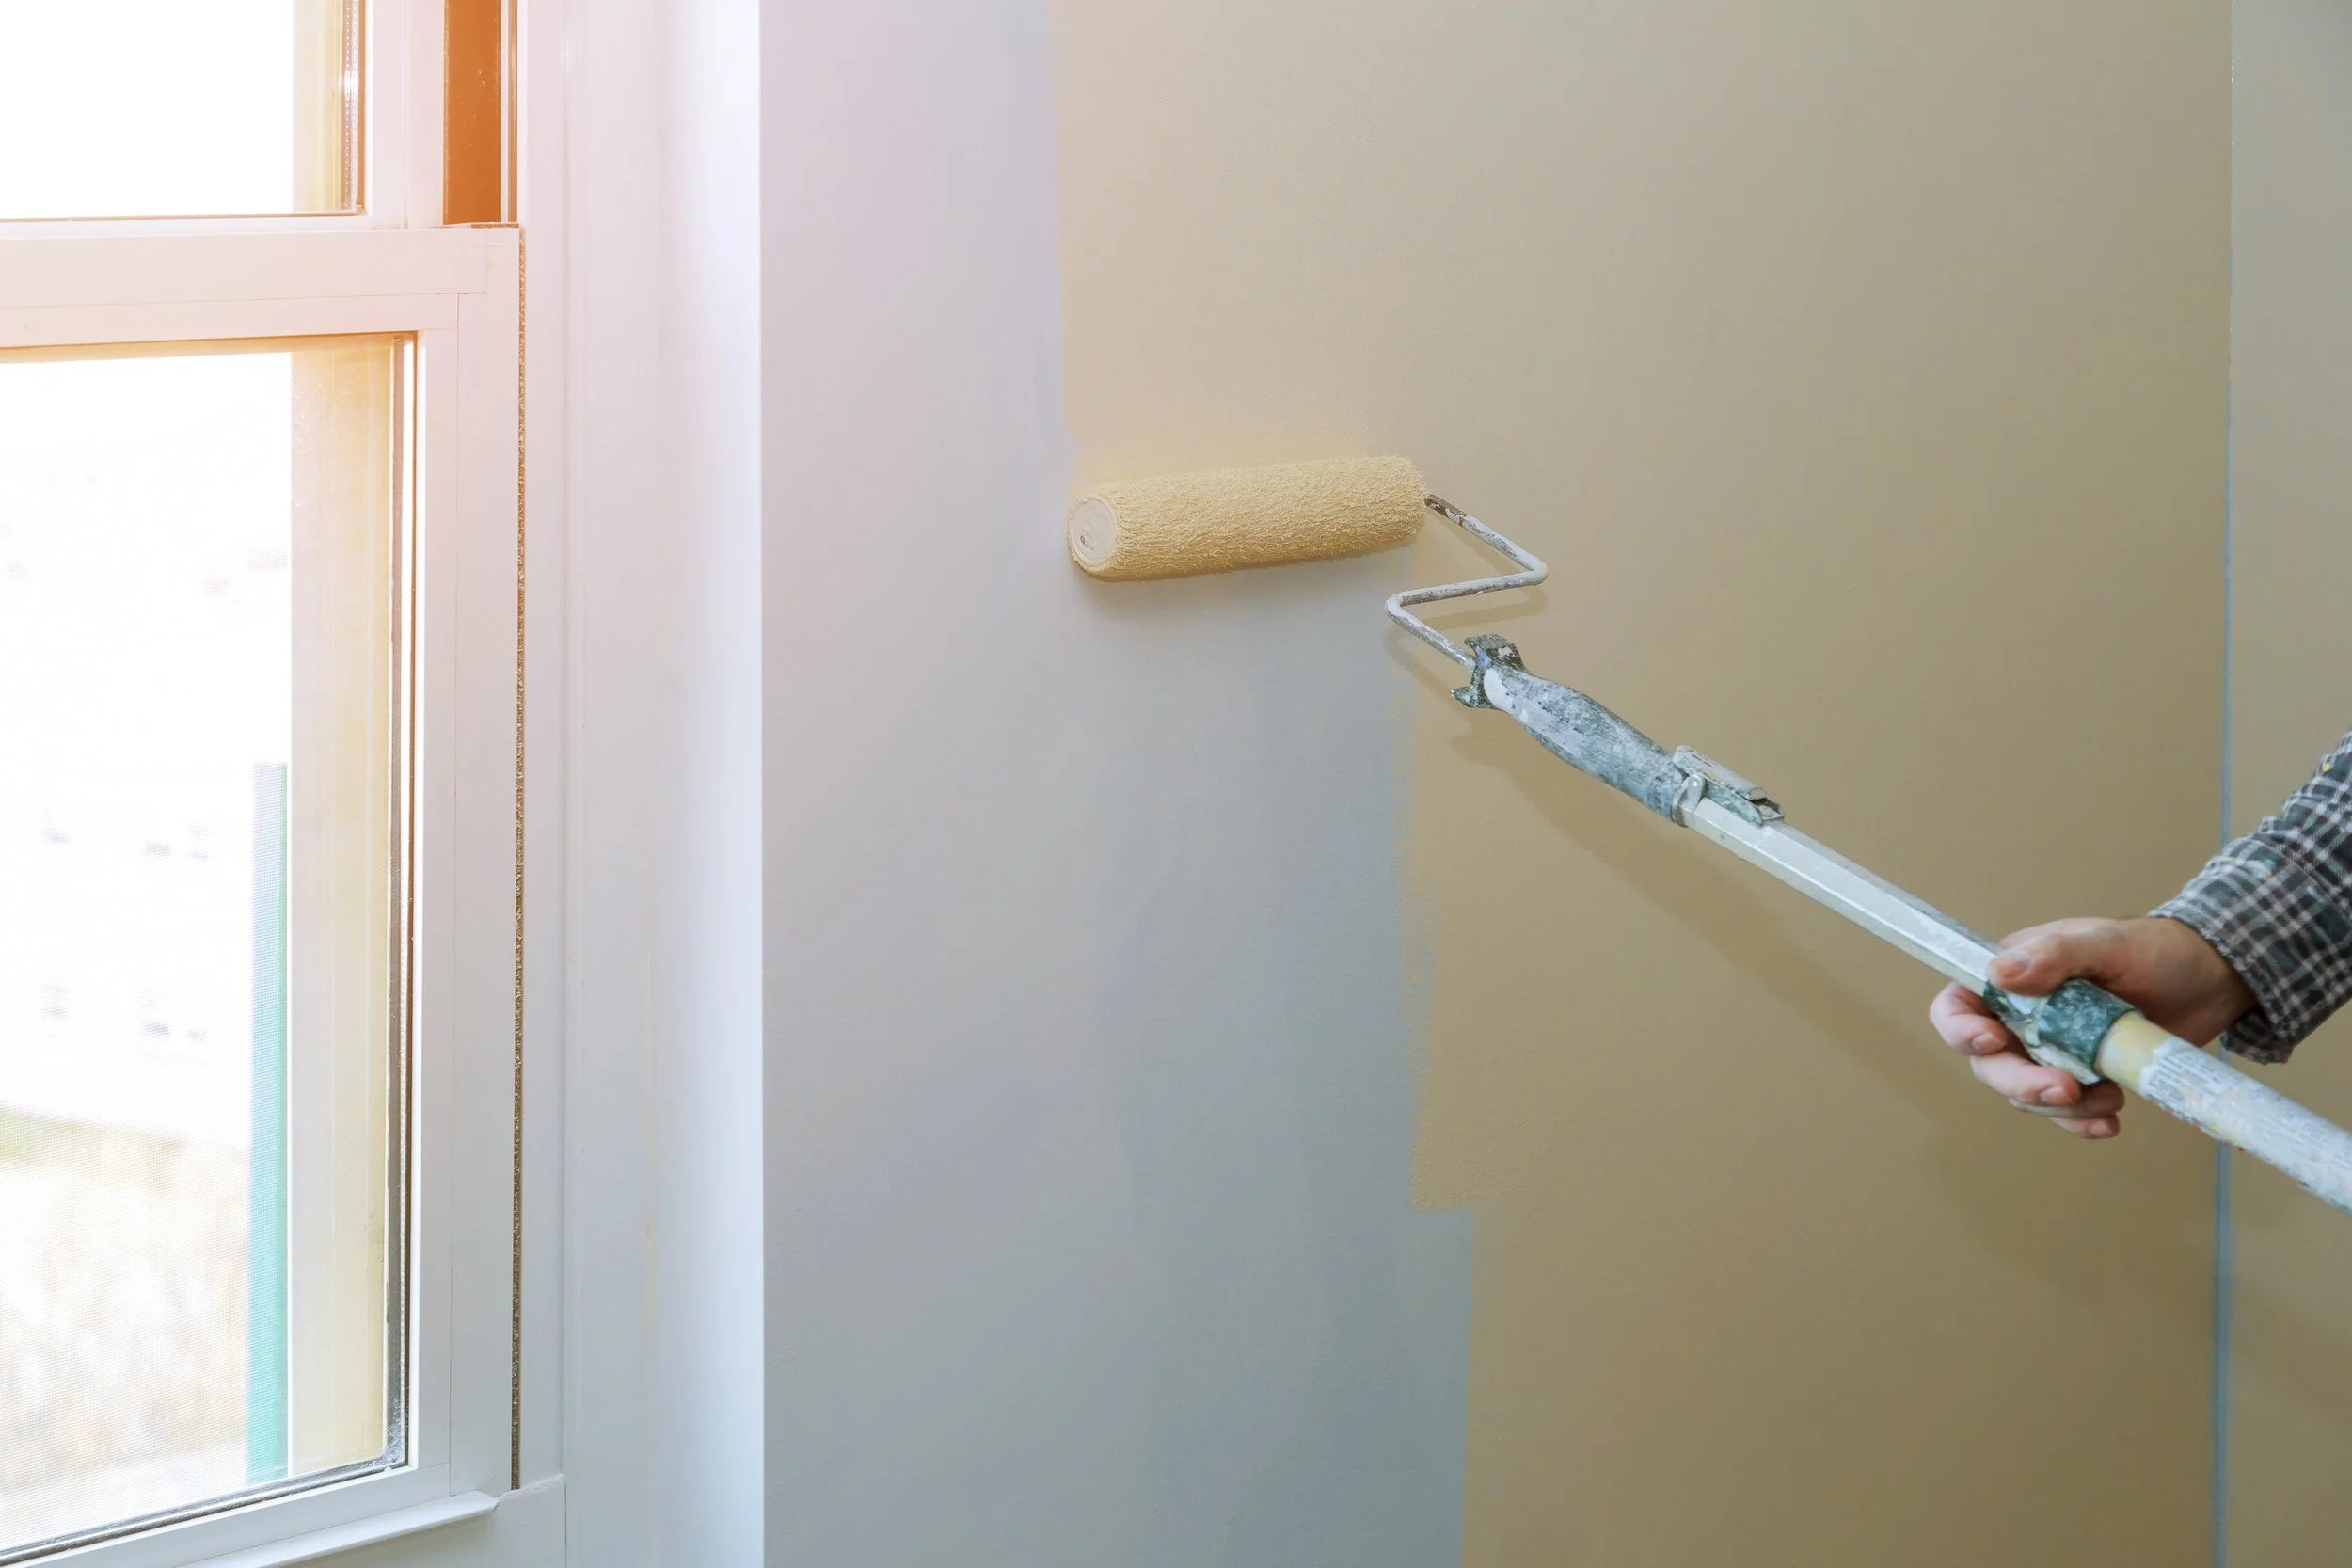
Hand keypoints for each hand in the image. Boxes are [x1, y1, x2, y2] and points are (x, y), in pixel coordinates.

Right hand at [1928, 917, 2253, 1139]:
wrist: (2210, 982)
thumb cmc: (2155, 950)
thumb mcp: (2106, 943)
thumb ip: (2053, 955)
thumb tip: (1999, 973)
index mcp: (2013, 977)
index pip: (1957, 1005)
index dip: (1960, 1029)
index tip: (1994, 1040)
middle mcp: (2022, 1017)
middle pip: (1989, 1063)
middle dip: (2021, 1083)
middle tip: (2065, 1088)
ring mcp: (2050, 1051)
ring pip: (2025, 1094)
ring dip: (2060, 1107)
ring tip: (2109, 1098)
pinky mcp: (2082, 1076)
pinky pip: (2065, 1111)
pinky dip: (2082, 1121)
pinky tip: (2110, 1121)